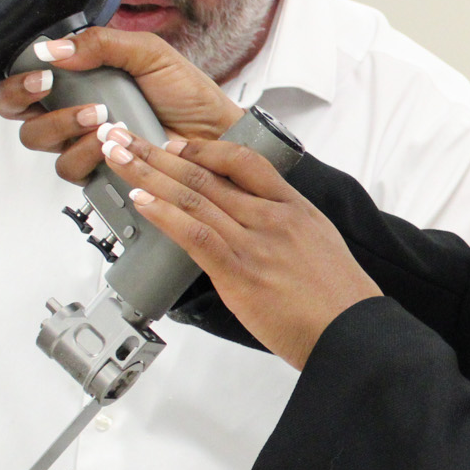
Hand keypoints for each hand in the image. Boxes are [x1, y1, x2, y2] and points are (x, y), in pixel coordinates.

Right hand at [0, 27, 243, 185]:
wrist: (216, 135)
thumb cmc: (188, 94)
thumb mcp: (148, 53)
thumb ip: (100, 43)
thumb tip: (51, 48)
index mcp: (78, 74)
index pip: (21, 72)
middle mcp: (71, 107)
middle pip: (14, 107)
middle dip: (19, 93)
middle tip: (44, 82)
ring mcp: (80, 140)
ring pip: (36, 138)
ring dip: (60, 123)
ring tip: (99, 115)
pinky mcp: (95, 170)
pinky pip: (67, 166)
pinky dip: (84, 152)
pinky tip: (108, 141)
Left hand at [95, 126, 379, 369]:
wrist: (352, 331)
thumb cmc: (339, 299)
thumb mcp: (319, 245)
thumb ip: (284, 231)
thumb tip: (254, 231)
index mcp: (293, 208)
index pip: (243, 161)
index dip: (203, 148)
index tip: (174, 144)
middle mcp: (272, 218)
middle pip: (206, 174)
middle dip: (156, 154)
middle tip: (123, 137)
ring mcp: (255, 243)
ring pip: (194, 198)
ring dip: (149, 176)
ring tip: (117, 159)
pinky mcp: (240, 273)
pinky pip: (196, 234)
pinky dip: (165, 215)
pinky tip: (142, 202)